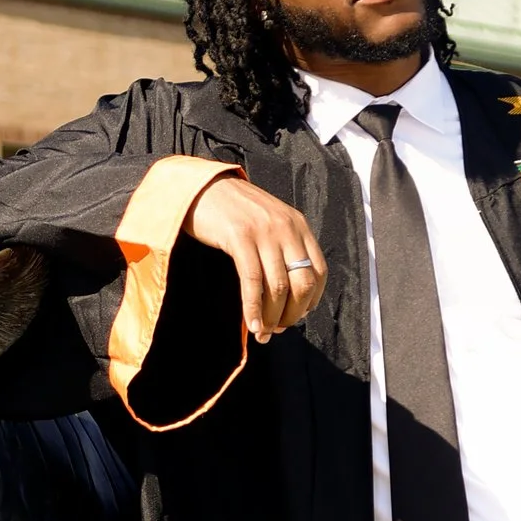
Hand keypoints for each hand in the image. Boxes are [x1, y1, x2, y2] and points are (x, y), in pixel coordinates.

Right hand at [185, 171, 327, 339]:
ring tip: (261, 333)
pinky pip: (253, 282)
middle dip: (292, 314)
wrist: (202, 187)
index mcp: (298, 225)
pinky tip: (250, 324)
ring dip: (271, 317)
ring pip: (278, 287)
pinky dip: (253, 308)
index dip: (310, 301)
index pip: (319, 271)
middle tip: (276, 329)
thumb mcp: (269, 223)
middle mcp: (287, 228)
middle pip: (302, 283)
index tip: (295, 316)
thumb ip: (282, 249)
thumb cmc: (233, 211)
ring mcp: (264, 232)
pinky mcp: (240, 237)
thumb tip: (286, 296)